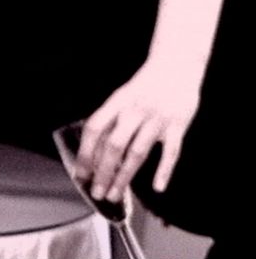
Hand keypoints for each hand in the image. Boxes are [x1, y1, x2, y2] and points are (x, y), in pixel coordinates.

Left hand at [74, 62, 200, 203]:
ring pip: (137, 152)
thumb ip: (111, 121)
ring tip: (114, 195)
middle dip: (102, 172)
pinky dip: (164, 170)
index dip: (85, 152)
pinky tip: (157, 188)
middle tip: (96, 192)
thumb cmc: (145, 84)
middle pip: (114, 146)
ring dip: (124, 176)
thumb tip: (93, 152)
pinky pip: (171, 151)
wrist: (177, 64)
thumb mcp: (122, 96)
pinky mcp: (178, 124)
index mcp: (117, 102)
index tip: (80, 173)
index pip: (95, 129)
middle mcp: (134, 110)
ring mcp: (157, 118)